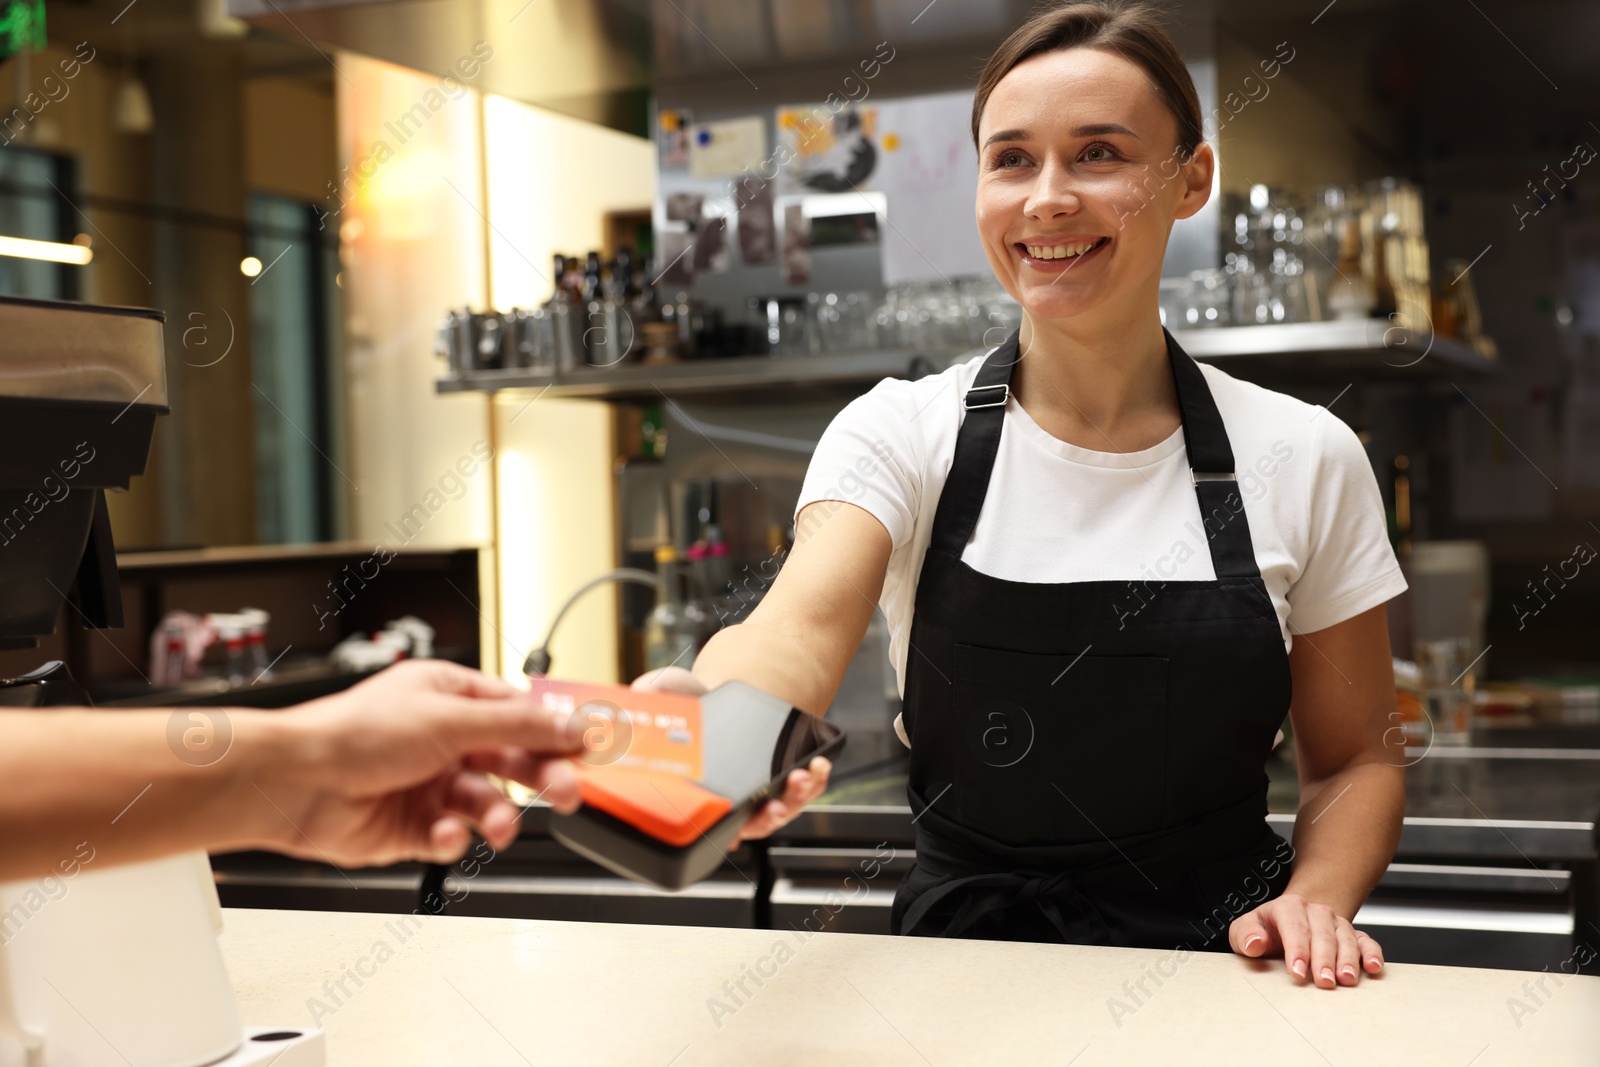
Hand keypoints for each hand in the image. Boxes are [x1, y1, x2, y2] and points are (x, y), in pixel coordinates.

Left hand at [258, 660, 585, 867]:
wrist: (295, 784)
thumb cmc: (354, 733)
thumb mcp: (451, 719)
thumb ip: (518, 725)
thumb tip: (569, 724)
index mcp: (449, 696)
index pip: (517, 711)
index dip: (552, 731)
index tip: (586, 748)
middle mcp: (441, 738)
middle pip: (510, 758)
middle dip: (540, 778)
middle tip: (567, 794)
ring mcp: (427, 782)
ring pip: (486, 802)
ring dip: (498, 815)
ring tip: (500, 826)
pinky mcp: (412, 827)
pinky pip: (453, 836)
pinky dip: (454, 838)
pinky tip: (445, 834)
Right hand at [631, 667, 832, 846]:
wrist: (729, 696)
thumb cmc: (698, 706)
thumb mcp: (679, 693)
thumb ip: (662, 690)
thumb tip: (643, 689)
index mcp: (704, 791)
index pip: (710, 825)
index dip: (721, 834)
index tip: (731, 834)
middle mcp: (733, 800)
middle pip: (752, 824)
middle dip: (766, 818)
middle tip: (772, 807)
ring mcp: (763, 793)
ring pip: (782, 809)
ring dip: (795, 798)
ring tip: (801, 776)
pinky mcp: (789, 778)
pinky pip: (805, 787)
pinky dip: (815, 779)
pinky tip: (818, 764)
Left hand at [1229, 892, 1384, 987]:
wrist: (1286, 923)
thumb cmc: (1264, 930)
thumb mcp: (1244, 930)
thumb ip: (1245, 935)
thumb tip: (1254, 943)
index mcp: (1288, 907)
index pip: (1294, 927)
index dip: (1297, 950)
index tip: (1297, 972)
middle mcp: (1316, 912)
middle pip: (1323, 934)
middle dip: (1324, 959)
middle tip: (1324, 982)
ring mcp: (1336, 923)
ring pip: (1346, 938)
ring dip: (1348, 960)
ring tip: (1346, 980)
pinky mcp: (1353, 936)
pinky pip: (1366, 941)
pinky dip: (1372, 953)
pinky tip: (1373, 968)